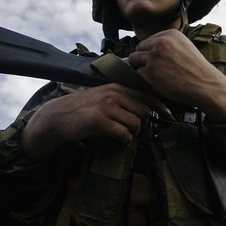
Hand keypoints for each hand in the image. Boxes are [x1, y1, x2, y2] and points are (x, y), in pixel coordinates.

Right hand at [21, 83, 165, 158]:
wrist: (57, 116)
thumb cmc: (82, 108)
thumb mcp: (103, 95)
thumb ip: (122, 97)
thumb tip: (145, 108)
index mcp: (117, 87)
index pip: (147, 94)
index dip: (160, 106)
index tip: (168, 114)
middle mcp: (114, 94)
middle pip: (144, 111)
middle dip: (144, 123)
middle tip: (137, 130)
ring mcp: (107, 107)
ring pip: (136, 123)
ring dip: (134, 133)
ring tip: (124, 134)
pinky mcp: (100, 121)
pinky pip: (124, 133)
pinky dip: (124, 139)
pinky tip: (118, 139)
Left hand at [128, 29, 225, 120]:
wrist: (206, 85)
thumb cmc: (197, 69)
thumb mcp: (185, 47)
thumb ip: (168, 44)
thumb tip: (149, 48)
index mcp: (169, 34)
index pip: (149, 40)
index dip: (152, 52)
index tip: (161, 61)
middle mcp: (160, 42)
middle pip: (139, 48)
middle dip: (144, 59)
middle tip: (156, 69)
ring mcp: (154, 57)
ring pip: (134, 60)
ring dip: (142, 68)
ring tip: (156, 75)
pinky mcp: (150, 72)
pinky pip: (138, 73)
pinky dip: (145, 79)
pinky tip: (158, 82)